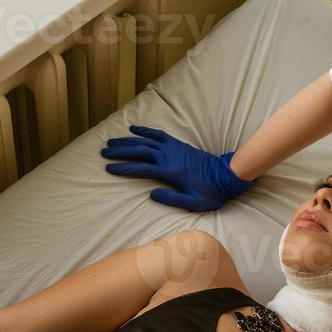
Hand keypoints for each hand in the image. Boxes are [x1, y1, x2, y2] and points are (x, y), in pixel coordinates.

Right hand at [100, 125, 255, 210]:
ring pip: (146, 142)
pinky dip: (145, 131)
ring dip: (128, 141)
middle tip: (104, 152)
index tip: (109, 168)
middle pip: (139, 151)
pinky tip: (133, 129)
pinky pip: (158, 135)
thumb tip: (152, 194)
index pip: (141, 168)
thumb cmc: (212, 192)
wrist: (227, 175)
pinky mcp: (178, 145)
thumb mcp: (194, 203)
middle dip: (120, 152)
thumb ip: (172, 199)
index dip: (123, 168)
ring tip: (111, 141)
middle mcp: (170, 157)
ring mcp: (174, 149)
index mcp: (171, 172)